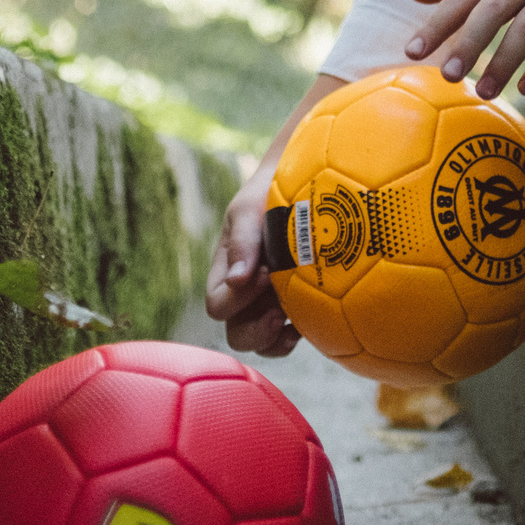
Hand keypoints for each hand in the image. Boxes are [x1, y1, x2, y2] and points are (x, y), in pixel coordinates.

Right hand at [204, 177, 299, 357]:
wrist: (299, 181)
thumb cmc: (267, 192)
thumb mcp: (248, 209)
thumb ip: (241, 241)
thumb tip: (236, 280)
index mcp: (226, 271)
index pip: (217, 305)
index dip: (237, 298)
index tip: (266, 272)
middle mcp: (244, 294)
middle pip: (236, 335)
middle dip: (255, 330)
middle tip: (277, 309)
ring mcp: (269, 302)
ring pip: (262, 343)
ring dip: (274, 338)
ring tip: (290, 322)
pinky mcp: (296, 304)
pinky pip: (288, 337)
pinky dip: (293, 336)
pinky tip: (307, 323)